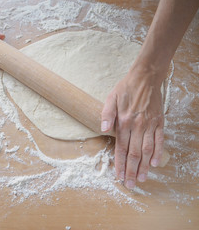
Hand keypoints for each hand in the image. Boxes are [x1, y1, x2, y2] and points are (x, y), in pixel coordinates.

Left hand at [101, 65, 164, 188]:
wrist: (145, 77)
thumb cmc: (125, 89)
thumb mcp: (110, 98)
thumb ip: (106, 115)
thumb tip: (103, 130)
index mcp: (124, 122)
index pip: (121, 148)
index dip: (120, 163)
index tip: (119, 176)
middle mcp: (137, 126)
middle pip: (134, 153)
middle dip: (132, 170)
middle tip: (131, 184)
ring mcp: (150, 124)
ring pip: (147, 150)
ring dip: (144, 166)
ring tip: (142, 179)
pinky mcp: (159, 122)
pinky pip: (159, 140)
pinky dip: (157, 152)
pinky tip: (155, 163)